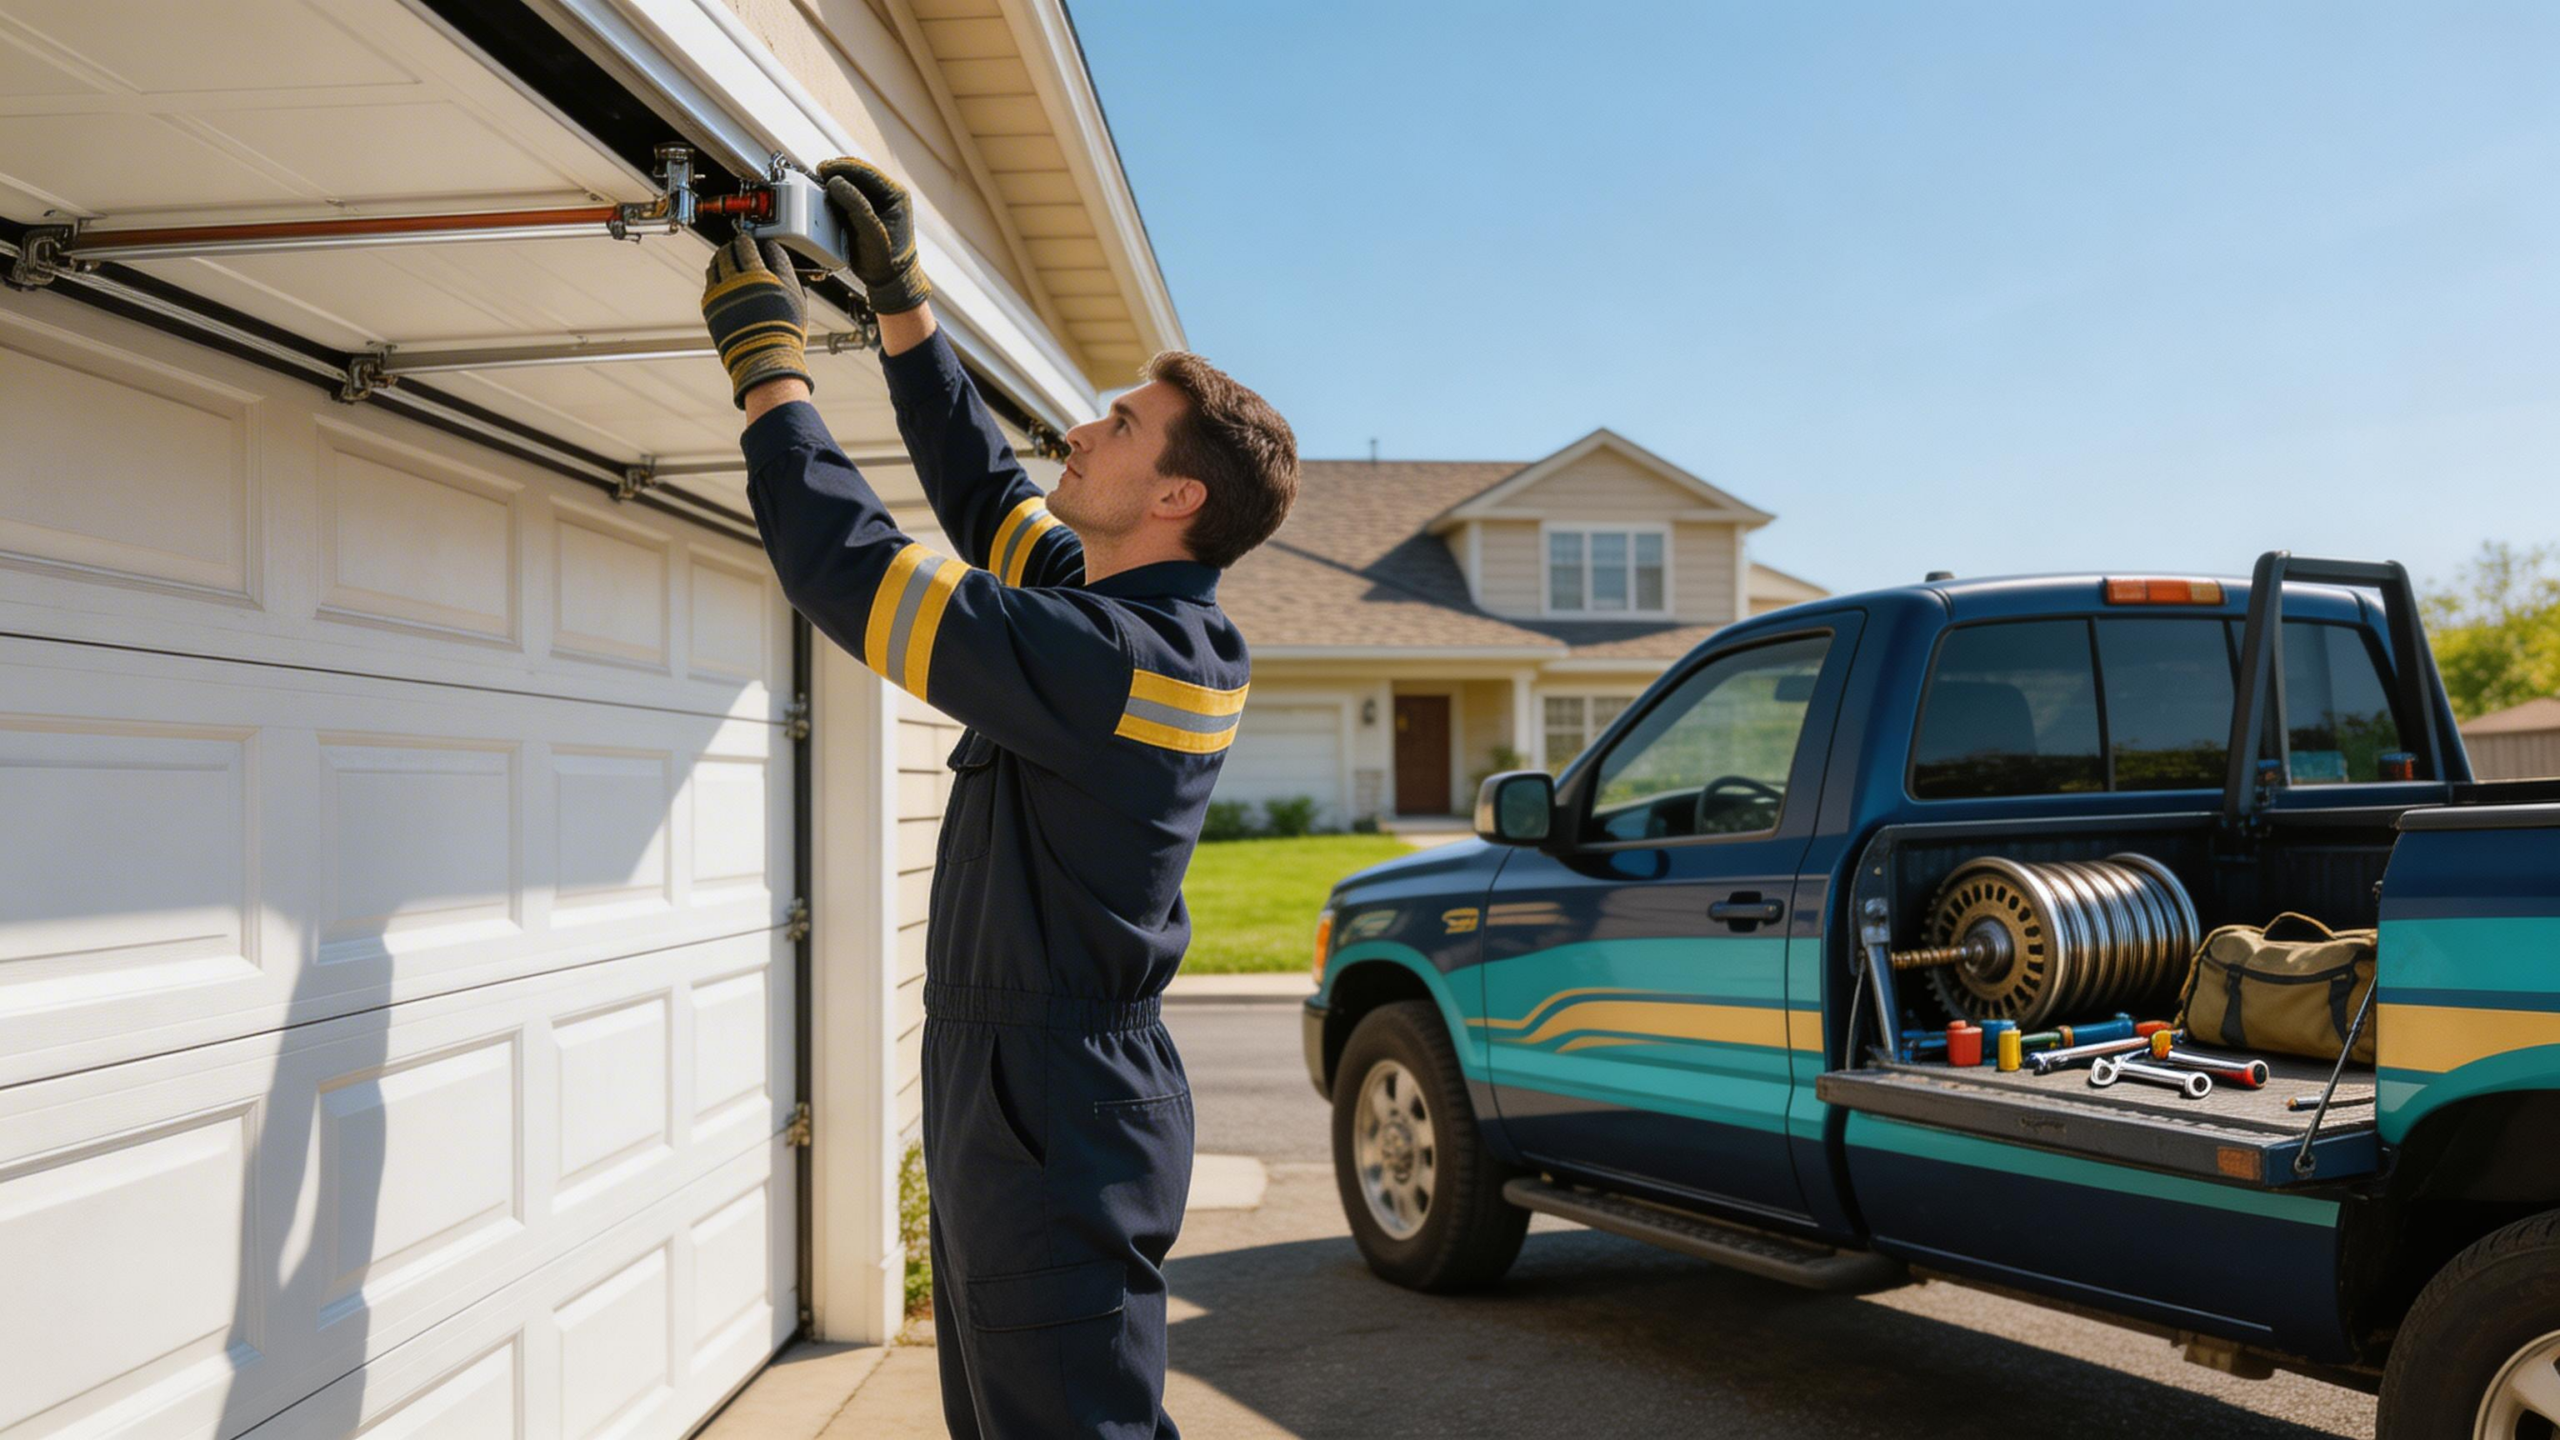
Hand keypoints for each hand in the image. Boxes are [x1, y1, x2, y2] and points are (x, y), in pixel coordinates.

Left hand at [701, 235, 811, 408]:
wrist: (765, 358)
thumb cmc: (784, 330)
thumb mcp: (795, 296)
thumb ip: (784, 269)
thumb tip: (773, 251)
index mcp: (760, 276)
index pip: (753, 245)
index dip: (757, 241)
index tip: (759, 242)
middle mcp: (737, 280)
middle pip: (732, 249)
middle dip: (738, 244)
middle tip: (743, 245)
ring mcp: (720, 292)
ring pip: (716, 261)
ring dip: (723, 256)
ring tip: (730, 257)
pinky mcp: (709, 305)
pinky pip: (709, 280)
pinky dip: (715, 273)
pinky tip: (723, 276)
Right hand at [816, 156, 931, 315]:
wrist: (889, 279)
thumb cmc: (885, 260)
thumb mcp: (870, 232)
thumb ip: (855, 205)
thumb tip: (836, 182)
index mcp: (896, 194)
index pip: (866, 171)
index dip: (843, 167)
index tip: (823, 168)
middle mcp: (889, 194)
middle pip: (859, 172)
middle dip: (837, 171)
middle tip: (818, 172)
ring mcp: (878, 201)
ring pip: (853, 181)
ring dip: (836, 180)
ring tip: (819, 181)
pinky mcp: (867, 209)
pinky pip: (850, 194)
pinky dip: (836, 192)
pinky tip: (825, 193)